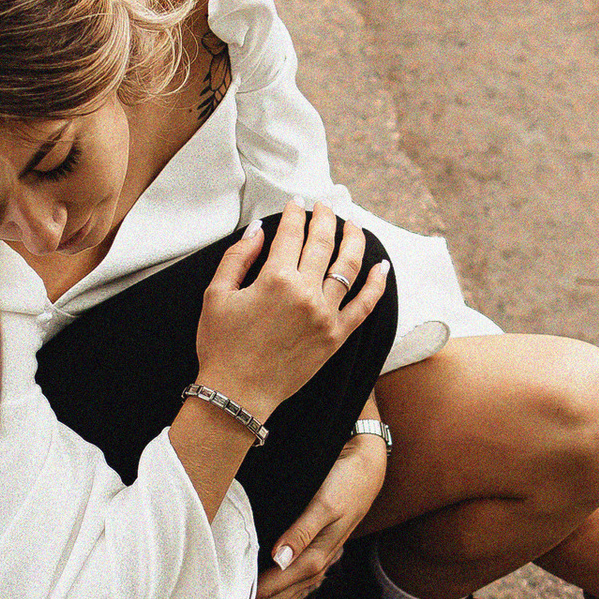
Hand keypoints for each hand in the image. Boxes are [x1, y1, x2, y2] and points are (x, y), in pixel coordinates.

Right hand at [190, 207, 389, 425]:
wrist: (237, 394)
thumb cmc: (221, 345)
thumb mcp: (216, 294)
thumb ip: (238, 257)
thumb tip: (258, 229)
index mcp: (275, 279)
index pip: (291, 234)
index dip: (294, 214)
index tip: (296, 204)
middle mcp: (306, 293)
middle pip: (322, 242)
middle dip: (325, 218)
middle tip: (324, 206)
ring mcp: (325, 315)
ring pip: (348, 266)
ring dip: (354, 240)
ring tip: (353, 225)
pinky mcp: (336, 337)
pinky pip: (364, 306)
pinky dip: (376, 285)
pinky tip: (381, 267)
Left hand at [243, 428, 388, 598]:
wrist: (368, 466)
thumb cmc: (347, 481)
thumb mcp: (324, 503)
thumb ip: (301, 532)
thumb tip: (279, 558)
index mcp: (317, 554)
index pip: (277, 586)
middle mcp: (318, 563)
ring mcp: (320, 560)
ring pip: (289, 597)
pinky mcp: (318, 554)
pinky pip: (297, 587)